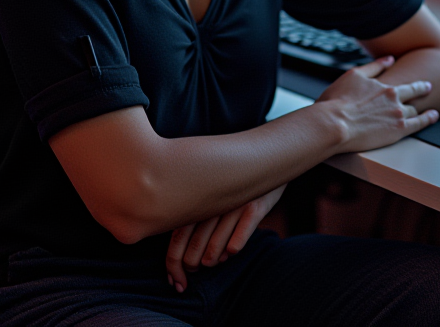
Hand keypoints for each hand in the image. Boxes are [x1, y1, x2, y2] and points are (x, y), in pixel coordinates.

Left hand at [165, 183, 285, 291]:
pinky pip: (242, 233)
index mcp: (197, 198)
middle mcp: (213, 201)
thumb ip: (196, 217)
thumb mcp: (211, 194)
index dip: (173, 263)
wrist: (266, 158)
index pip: (177, 236)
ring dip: (211, 259)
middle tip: (191, 275)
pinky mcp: (255, 206)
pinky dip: (234, 248)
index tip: (175, 281)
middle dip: (190, 265)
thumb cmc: (232, 183)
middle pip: (193, 242)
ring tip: (210, 264)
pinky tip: (230, 252)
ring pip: (216, 242)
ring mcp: (234, 204)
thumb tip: (184, 256)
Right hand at [318, 55, 438, 151]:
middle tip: (428, 89)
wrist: (335, 123)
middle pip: (413, 97)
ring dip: (420, 110)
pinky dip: (428, 119)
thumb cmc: (338, 100)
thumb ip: (374, 67)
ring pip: (414, 112)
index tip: (425, 84)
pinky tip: (433, 116)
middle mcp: (394, 100)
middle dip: (422, 92)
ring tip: (430, 111)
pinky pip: (419, 125)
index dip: (417, 85)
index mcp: (385, 87)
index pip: (407, 86)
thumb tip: (390, 59)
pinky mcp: (398, 131)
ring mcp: (398, 116)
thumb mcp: (354, 75)